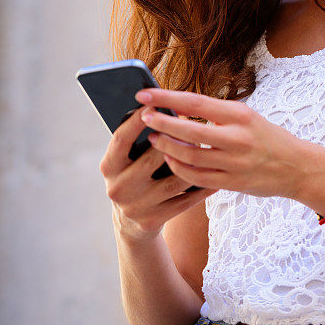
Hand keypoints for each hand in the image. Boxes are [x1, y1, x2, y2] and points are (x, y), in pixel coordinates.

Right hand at [99, 105, 217, 241]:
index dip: (138, 120)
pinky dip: (202, 185)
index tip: (156, 102)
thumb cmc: (134, 174)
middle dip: (176, 139)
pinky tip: (215, 171)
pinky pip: (185, 200)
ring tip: (208, 145)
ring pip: (174, 178)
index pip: (122, 138)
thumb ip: (138, 138)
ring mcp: (136, 206)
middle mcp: (118, 187)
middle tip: (194, 123)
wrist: (131, 221)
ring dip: (194, 161)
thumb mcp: (127, 158)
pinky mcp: (153, 220)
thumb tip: (163, 107)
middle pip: (153, 157)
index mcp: (109, 166)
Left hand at [135, 88, 306, 198]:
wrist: (297, 167)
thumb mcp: (246, 117)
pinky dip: (180, 168)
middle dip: (162, 123)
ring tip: (153, 139)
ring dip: (167, 147)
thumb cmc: (267, 137)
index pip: (196, 102)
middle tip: (143, 117)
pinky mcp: (233, 183)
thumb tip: (178, 108)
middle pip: (189, 130)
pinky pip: (197, 177)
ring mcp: (235, 162)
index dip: (167, 97)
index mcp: (239, 115)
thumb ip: (216, 114)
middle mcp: (237, 138)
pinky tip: (170, 160)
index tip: (145, 93)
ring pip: (190, 156)